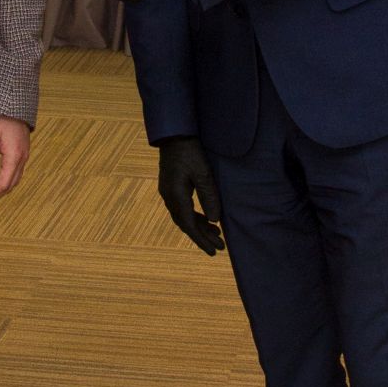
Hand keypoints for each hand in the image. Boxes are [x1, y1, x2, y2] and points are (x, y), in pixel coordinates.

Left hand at [0, 115, 30, 206]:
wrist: (14, 104)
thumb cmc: (1, 117)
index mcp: (14, 156)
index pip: (3, 184)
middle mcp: (22, 159)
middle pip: (10, 185)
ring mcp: (24, 156)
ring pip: (15, 180)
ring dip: (2, 189)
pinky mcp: (22, 152)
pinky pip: (16, 172)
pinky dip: (7, 181)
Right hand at [157, 136, 224, 255]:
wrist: (174, 135)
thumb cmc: (190, 151)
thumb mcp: (203, 173)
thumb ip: (208, 196)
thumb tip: (214, 220)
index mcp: (176, 195)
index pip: (189, 225)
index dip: (201, 240)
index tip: (213, 251)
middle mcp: (169, 197)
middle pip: (186, 224)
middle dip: (202, 236)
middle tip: (219, 247)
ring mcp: (168, 192)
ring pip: (184, 217)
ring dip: (199, 227)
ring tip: (216, 234)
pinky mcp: (171, 186)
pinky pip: (182, 208)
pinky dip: (194, 216)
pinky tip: (206, 218)